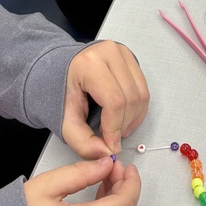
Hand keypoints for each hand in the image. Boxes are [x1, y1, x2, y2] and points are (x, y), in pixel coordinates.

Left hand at [62, 41, 148, 157]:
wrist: (62, 71)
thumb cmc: (62, 91)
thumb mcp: (65, 121)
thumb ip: (83, 142)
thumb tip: (108, 153)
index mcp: (88, 64)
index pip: (114, 100)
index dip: (115, 127)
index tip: (111, 144)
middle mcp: (108, 53)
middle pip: (131, 98)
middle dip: (124, 124)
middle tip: (112, 138)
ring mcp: (122, 53)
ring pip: (141, 94)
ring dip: (133, 118)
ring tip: (117, 128)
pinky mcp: (130, 58)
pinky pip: (143, 89)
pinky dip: (137, 109)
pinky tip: (124, 117)